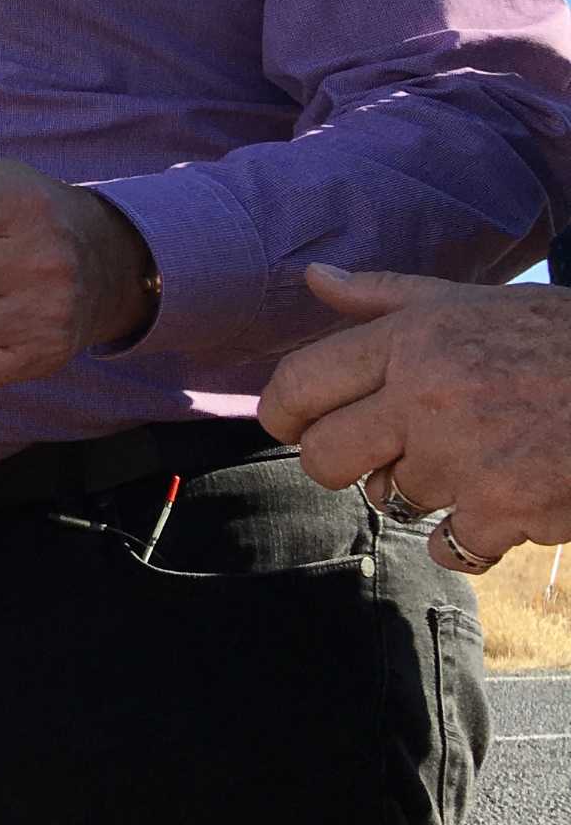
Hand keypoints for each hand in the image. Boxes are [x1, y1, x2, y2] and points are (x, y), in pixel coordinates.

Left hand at [261, 265, 570, 572]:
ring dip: (422, 490)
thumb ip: (385, 296)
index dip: (281, 411)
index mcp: (411, 342)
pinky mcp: (510, 512)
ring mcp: (467, 461)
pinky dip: (463, 539)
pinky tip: (493, 508)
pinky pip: (448, 547)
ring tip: (471, 459)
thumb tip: (313, 277)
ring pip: (394, 499)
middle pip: (326, 458)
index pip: (301, 383)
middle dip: (335, 463)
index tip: (289, 423)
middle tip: (365, 457)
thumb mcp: (472, 300)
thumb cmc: (557, 337)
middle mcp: (428, 399)